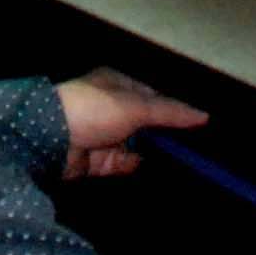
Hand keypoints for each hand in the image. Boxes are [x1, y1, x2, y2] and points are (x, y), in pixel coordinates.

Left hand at [54, 68, 206, 179]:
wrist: (51, 138)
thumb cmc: (94, 109)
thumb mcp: (137, 106)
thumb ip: (170, 113)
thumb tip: (204, 116)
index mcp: (118, 84)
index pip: (153, 95)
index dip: (173, 108)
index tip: (198, 124)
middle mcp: (112, 107)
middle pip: (146, 122)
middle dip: (165, 133)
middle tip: (195, 146)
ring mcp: (105, 135)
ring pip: (138, 144)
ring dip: (154, 152)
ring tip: (184, 161)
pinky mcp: (99, 160)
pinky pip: (125, 163)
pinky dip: (138, 166)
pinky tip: (158, 169)